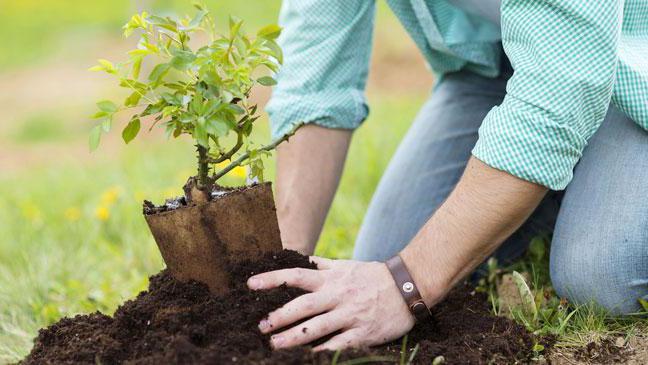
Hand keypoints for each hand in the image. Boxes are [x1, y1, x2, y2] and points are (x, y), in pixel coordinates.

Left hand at [247, 257, 415, 350]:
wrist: (409, 286)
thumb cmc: (372, 276)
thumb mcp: (346, 265)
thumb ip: (322, 265)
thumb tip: (300, 257)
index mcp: (331, 278)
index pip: (296, 275)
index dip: (272, 279)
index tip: (250, 284)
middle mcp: (338, 295)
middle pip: (303, 305)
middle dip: (280, 316)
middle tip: (260, 326)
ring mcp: (350, 314)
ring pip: (318, 327)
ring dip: (294, 337)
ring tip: (275, 345)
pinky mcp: (363, 332)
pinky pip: (340, 344)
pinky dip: (323, 351)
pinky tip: (308, 357)